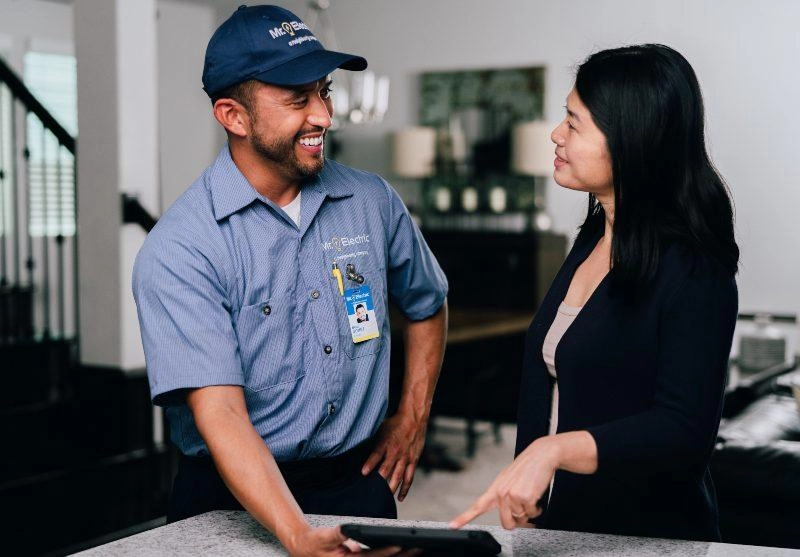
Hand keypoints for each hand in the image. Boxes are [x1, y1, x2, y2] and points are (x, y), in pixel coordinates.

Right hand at [286, 526, 417, 556]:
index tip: (401, 545)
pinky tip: (400, 550)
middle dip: (401, 556)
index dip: (387, 552)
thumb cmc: (313, 543)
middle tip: (418, 547)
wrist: (304, 548)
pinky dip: (389, 555)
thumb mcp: (322, 537)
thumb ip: (335, 535)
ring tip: (415, 549)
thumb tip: (347, 530)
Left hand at [361, 413, 426, 500]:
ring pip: (398, 477)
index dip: (370, 464)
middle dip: (379, 482)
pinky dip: (405, 489)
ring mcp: (405, 458)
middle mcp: (395, 452)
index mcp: (386, 443)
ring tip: (384, 498)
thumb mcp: (381, 429)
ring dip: (390, 488)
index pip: (376, 455)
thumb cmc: (395, 424)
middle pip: (386, 470)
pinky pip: (409, 478)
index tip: (363, 473)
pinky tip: (400, 498)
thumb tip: (360, 450)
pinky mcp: (413, 461)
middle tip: (372, 493)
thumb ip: (374, 441)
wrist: (414, 419)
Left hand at [449, 437, 559, 529]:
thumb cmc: (527, 468)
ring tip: (530, 496)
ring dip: (529, 511)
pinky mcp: (524, 497)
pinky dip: (537, 508)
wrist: (540, 455)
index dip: (464, 517)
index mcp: (495, 489)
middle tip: (525, 510)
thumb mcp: (509, 480)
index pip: (477, 506)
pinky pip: (532, 513)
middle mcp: (501, 493)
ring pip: (521, 518)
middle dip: (518, 521)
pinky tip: (536, 496)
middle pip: (507, 523)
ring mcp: (511, 495)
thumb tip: (510, 515)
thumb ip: (505, 497)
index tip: (453, 525)